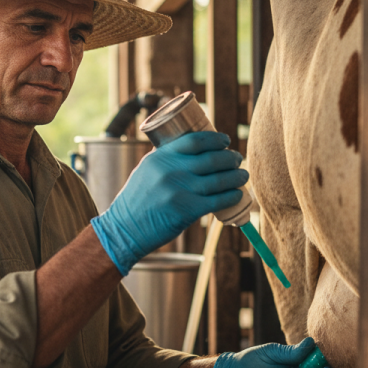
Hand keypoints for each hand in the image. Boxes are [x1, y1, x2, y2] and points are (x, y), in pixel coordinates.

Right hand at [91, 131, 247, 274]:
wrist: (125, 229)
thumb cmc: (136, 200)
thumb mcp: (146, 170)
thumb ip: (167, 160)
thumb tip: (193, 150)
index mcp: (160, 157)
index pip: (195, 140)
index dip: (215, 138)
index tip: (225, 140)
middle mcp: (171, 171)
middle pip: (212, 158)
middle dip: (230, 157)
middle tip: (237, 158)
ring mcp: (180, 191)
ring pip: (219, 179)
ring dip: (237, 176)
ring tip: (243, 175)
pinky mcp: (188, 211)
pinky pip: (218, 200)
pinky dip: (232, 196)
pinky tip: (237, 194)